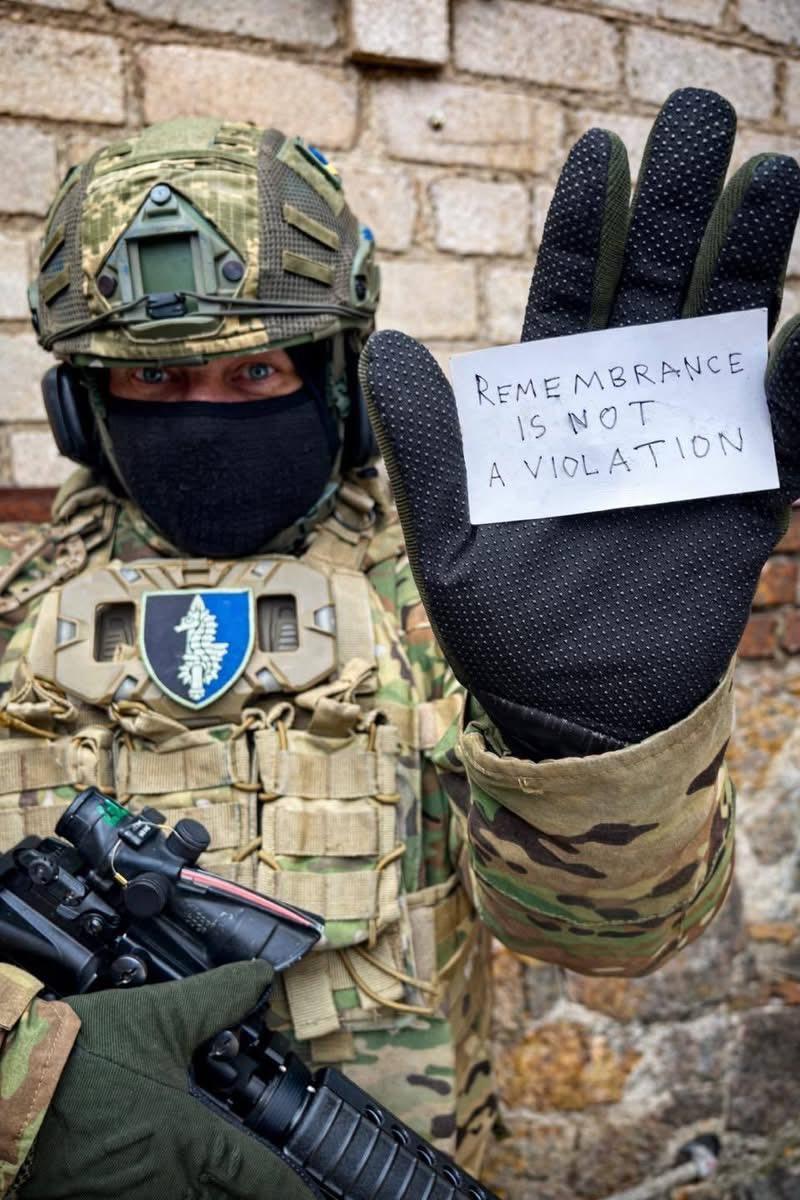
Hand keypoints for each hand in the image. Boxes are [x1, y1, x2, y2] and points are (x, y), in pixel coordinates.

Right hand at [19, 963, 315, 1199]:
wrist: (8, 1085)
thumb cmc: (82, 1058)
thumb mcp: (162, 1016)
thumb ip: (219, 999)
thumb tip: (259, 976)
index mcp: (195, 1144)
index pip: (263, 1180)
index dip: (293, 1188)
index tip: (315, 1193)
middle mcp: (169, 1185)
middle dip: (250, 1191)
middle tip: (265, 1177)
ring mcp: (131, 1199)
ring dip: (206, 1189)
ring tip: (213, 1170)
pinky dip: (166, 1188)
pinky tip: (164, 1166)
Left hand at [361, 88, 799, 756]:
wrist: (573, 716)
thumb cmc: (501, 634)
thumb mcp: (447, 541)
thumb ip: (430, 448)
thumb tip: (391, 347)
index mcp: (552, 411)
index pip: (572, 295)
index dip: (586, 226)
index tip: (602, 153)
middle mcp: (622, 412)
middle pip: (655, 289)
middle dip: (677, 204)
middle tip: (699, 116)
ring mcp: (686, 447)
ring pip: (723, 334)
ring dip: (747, 256)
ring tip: (771, 174)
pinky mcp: (742, 498)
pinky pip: (782, 426)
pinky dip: (797, 376)